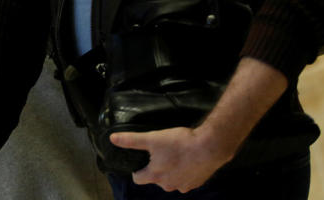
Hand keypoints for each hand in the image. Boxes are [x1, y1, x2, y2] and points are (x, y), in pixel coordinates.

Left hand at [108, 125, 233, 192]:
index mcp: (155, 176)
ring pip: (171, 180)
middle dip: (156, 167)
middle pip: (155, 179)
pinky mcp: (196, 183)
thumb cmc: (180, 143)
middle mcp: (168, 185)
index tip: (141, 159)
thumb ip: (132, 140)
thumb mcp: (152, 138)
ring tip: (175, 154)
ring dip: (171, 170)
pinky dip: (184, 171)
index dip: (137, 169)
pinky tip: (187, 158)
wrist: (210, 147)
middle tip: (161, 152)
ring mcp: (183, 186)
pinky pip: (185, 179)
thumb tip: (113, 139)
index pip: (138, 179)